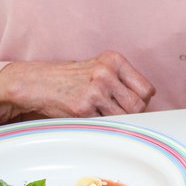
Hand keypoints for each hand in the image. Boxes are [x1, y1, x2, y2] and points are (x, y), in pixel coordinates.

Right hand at [0, 52, 154, 121]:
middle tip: (118, 114)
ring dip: (117, 121)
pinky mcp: (83, 109)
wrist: (38, 83)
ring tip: (103, 115)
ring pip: (124, 118)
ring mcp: (95, 91)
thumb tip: (146, 105)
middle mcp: (106, 73)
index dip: (142, 101)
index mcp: (114, 60)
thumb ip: (121, 81)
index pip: (147, 90)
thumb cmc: (71, 78)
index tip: (132, 105)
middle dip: (132, 114)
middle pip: (139, 106)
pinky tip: (90, 117)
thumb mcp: (99, 68)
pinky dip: (101, 125)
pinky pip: (105, 125)